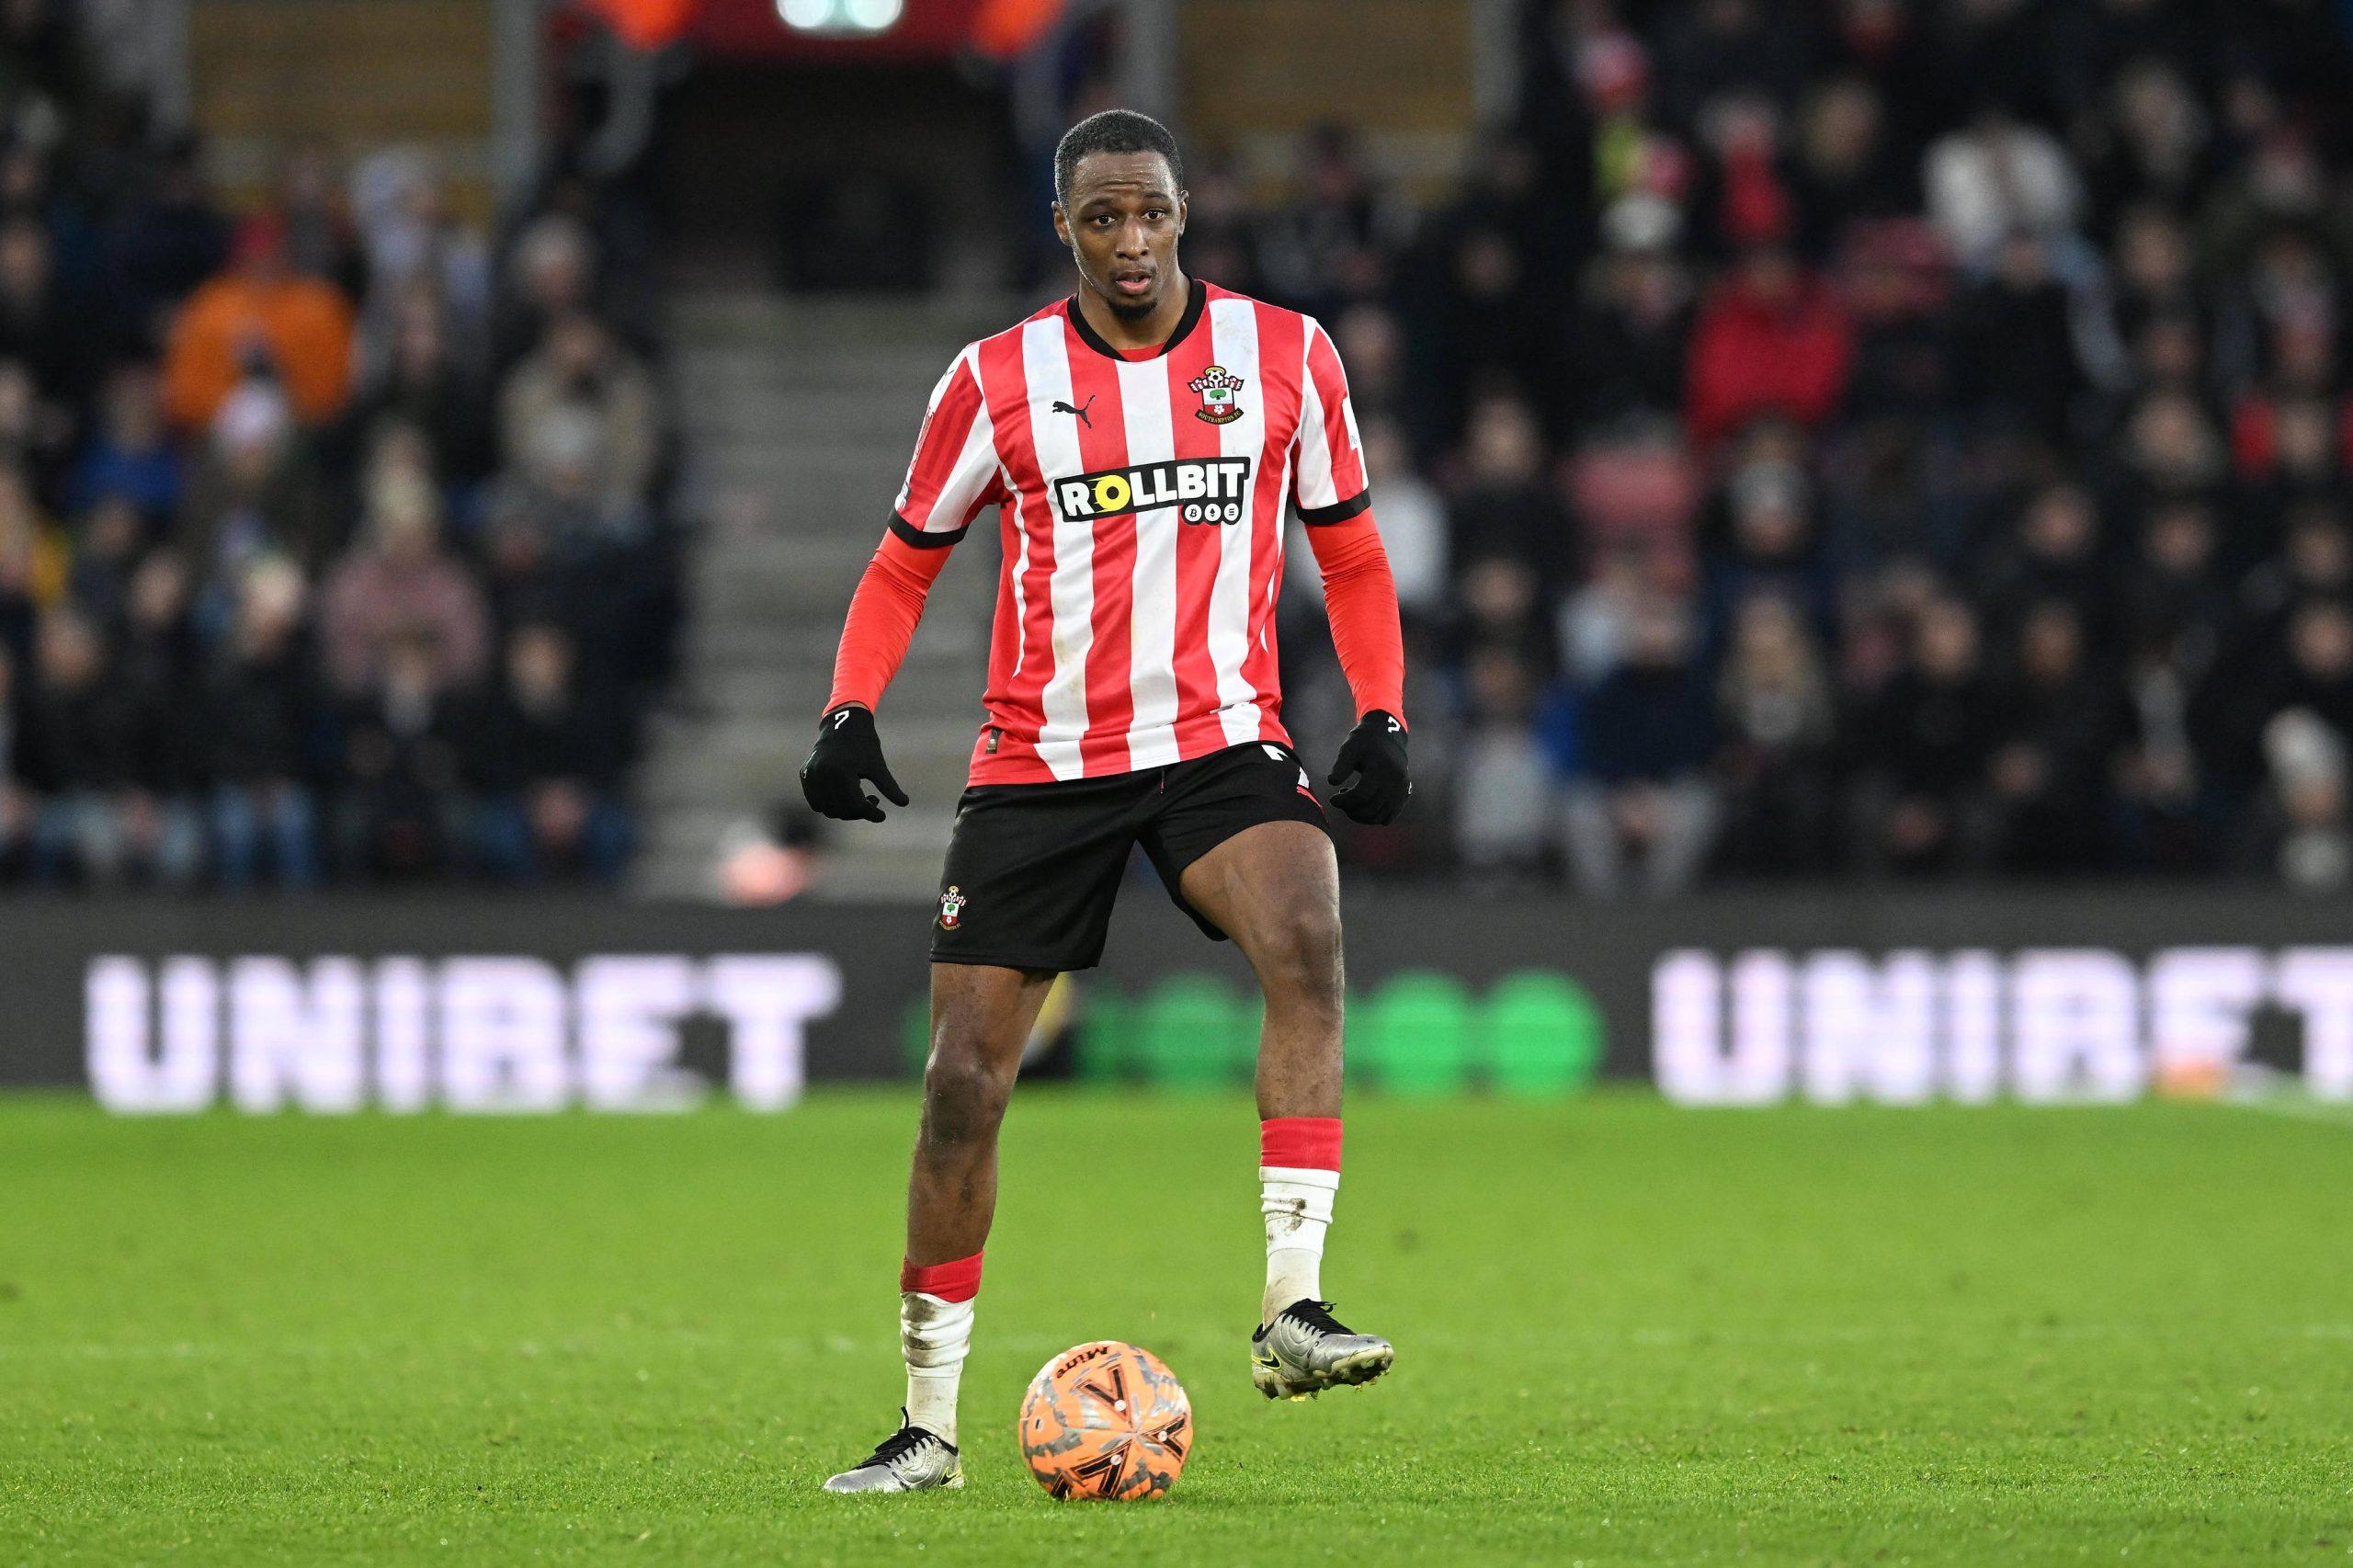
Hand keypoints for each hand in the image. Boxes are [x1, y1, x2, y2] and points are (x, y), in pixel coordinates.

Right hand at [800, 704, 907, 822]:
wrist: (842, 723)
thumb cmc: (864, 744)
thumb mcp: (878, 765)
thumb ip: (889, 786)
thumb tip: (905, 803)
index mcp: (841, 771)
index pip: (856, 805)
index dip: (872, 813)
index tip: (883, 816)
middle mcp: (822, 774)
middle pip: (841, 810)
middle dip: (859, 812)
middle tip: (873, 800)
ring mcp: (810, 775)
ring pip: (827, 810)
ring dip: (844, 811)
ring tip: (859, 797)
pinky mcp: (804, 775)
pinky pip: (816, 802)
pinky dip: (829, 805)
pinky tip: (845, 796)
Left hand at [1328, 709, 1409, 824]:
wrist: (1386, 738)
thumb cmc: (1363, 743)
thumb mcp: (1349, 749)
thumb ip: (1340, 765)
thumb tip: (1332, 781)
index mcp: (1381, 769)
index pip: (1361, 795)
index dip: (1343, 801)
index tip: (1332, 799)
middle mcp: (1395, 781)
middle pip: (1370, 809)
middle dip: (1350, 810)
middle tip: (1341, 800)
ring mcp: (1402, 790)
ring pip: (1378, 818)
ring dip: (1360, 816)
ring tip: (1351, 802)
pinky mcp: (1404, 795)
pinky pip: (1388, 818)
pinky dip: (1373, 818)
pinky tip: (1363, 806)